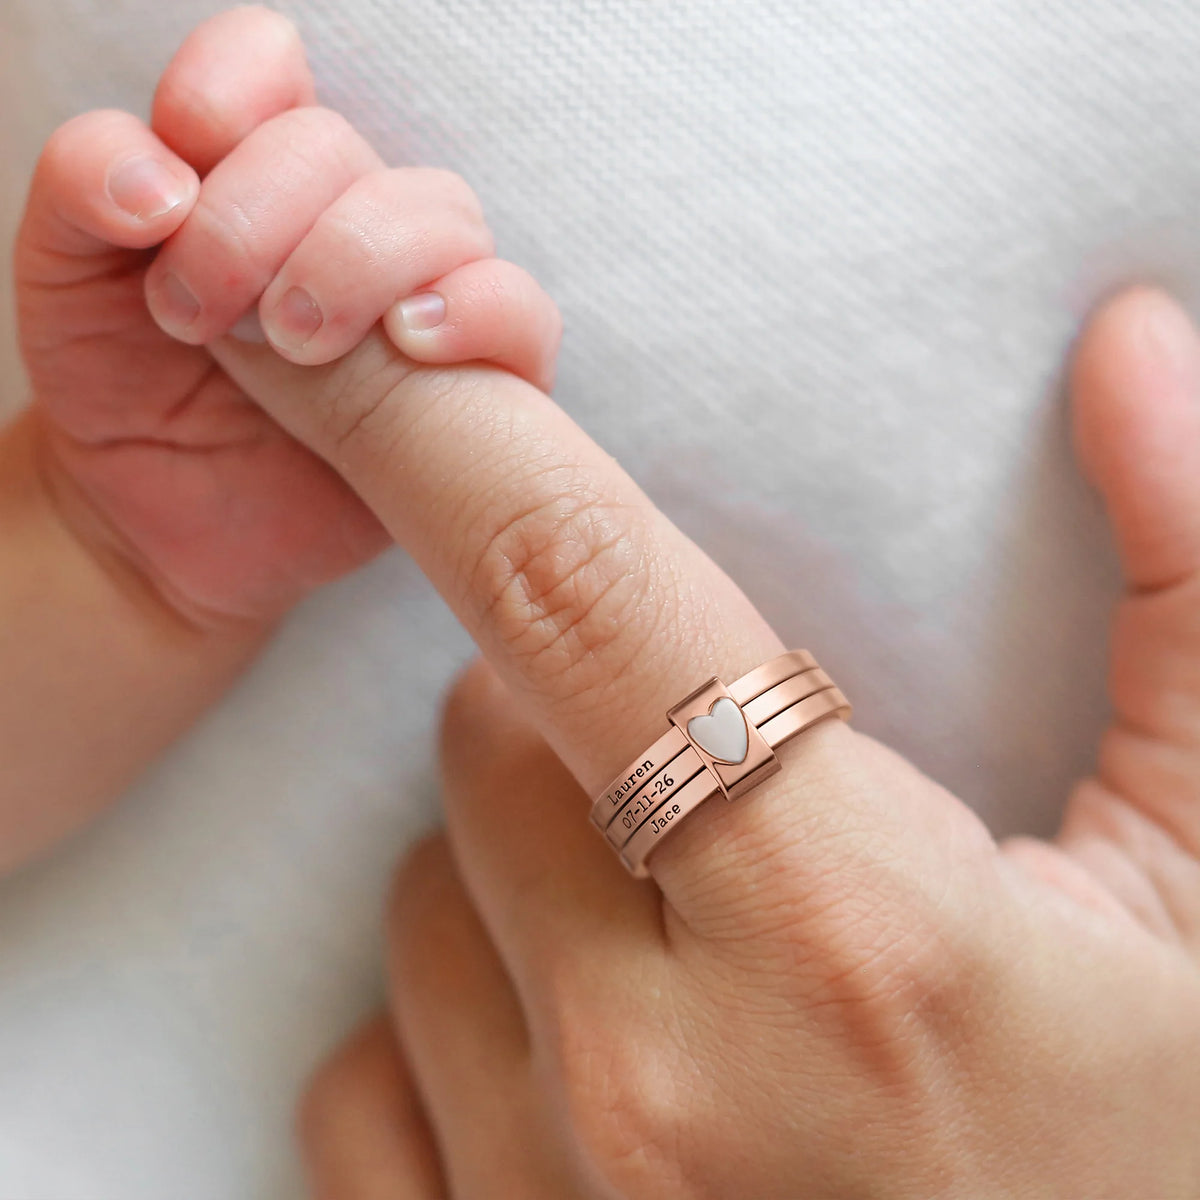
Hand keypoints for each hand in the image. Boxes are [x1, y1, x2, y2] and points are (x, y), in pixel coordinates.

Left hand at [15, 6, 558, 624]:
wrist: (162, 523)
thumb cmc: (122, 394)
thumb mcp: (63, 282)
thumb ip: (82, 191)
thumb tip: (159, 176)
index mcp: (244, 169)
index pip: (267, 69)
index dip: (227, 98)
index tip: (171, 190)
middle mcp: (338, 219)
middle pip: (341, 147)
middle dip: (259, 219)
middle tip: (204, 314)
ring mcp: (413, 297)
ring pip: (442, 215)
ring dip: (362, 261)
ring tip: (298, 342)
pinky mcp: (471, 383)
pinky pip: (522, 316)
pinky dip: (482, 310)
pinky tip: (414, 342)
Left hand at [224, 284, 1199, 1193]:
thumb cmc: (1165, 1149)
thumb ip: (1177, 589)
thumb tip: (1131, 345)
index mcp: (850, 931)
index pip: (574, 588)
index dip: (441, 429)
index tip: (346, 341)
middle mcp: (658, 1075)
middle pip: (480, 737)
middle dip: (574, 710)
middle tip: (722, 785)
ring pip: (420, 901)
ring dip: (522, 877)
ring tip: (691, 951)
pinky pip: (364, 1078)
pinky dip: (451, 1033)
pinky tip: (599, 1076)